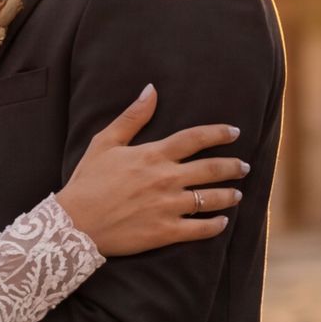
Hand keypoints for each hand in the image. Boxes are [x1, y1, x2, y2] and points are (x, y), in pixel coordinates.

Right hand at [53, 85, 246, 255]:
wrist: (75, 223)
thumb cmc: (88, 181)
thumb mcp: (105, 142)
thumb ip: (132, 117)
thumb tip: (151, 90)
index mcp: (153, 155)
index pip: (195, 138)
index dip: (219, 133)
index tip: (235, 132)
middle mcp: (166, 179)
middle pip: (211, 169)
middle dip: (233, 166)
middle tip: (244, 166)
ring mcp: (168, 207)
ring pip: (211, 199)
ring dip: (229, 195)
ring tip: (238, 194)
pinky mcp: (166, 232)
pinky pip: (200, 229)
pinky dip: (215, 225)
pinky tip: (223, 222)